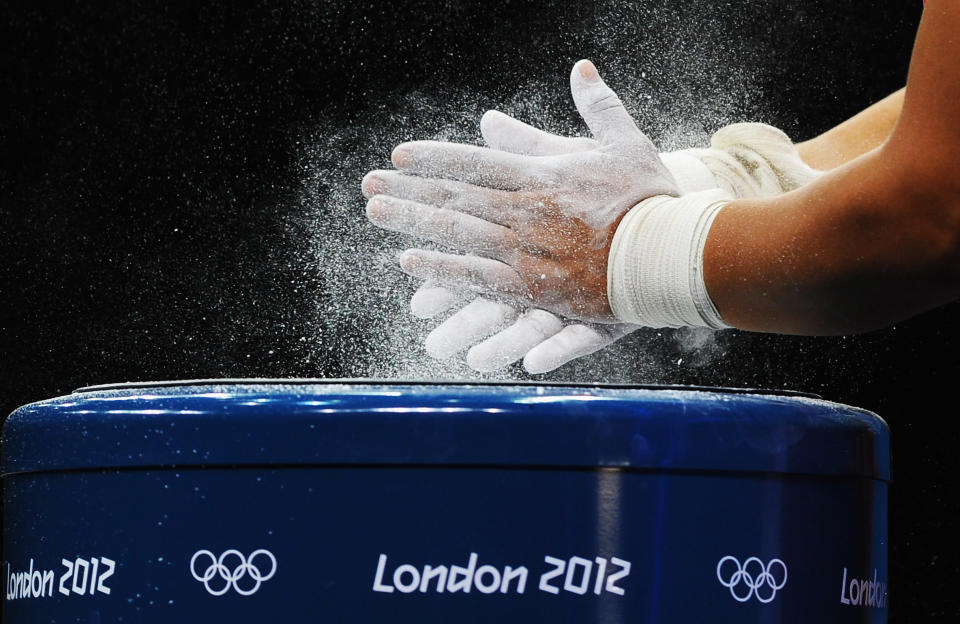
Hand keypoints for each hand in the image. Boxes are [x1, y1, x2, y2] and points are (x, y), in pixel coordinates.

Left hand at [365, 59, 678, 321]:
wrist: (678, 254)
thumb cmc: (651, 199)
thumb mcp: (625, 143)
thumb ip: (597, 106)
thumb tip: (581, 67)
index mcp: (544, 177)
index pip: (476, 163)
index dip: (435, 159)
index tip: (401, 155)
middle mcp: (528, 213)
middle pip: (457, 200)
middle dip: (410, 192)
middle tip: (368, 189)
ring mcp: (529, 253)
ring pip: (460, 237)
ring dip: (414, 225)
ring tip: (378, 218)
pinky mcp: (539, 291)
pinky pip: (481, 281)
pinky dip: (445, 271)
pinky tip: (411, 266)